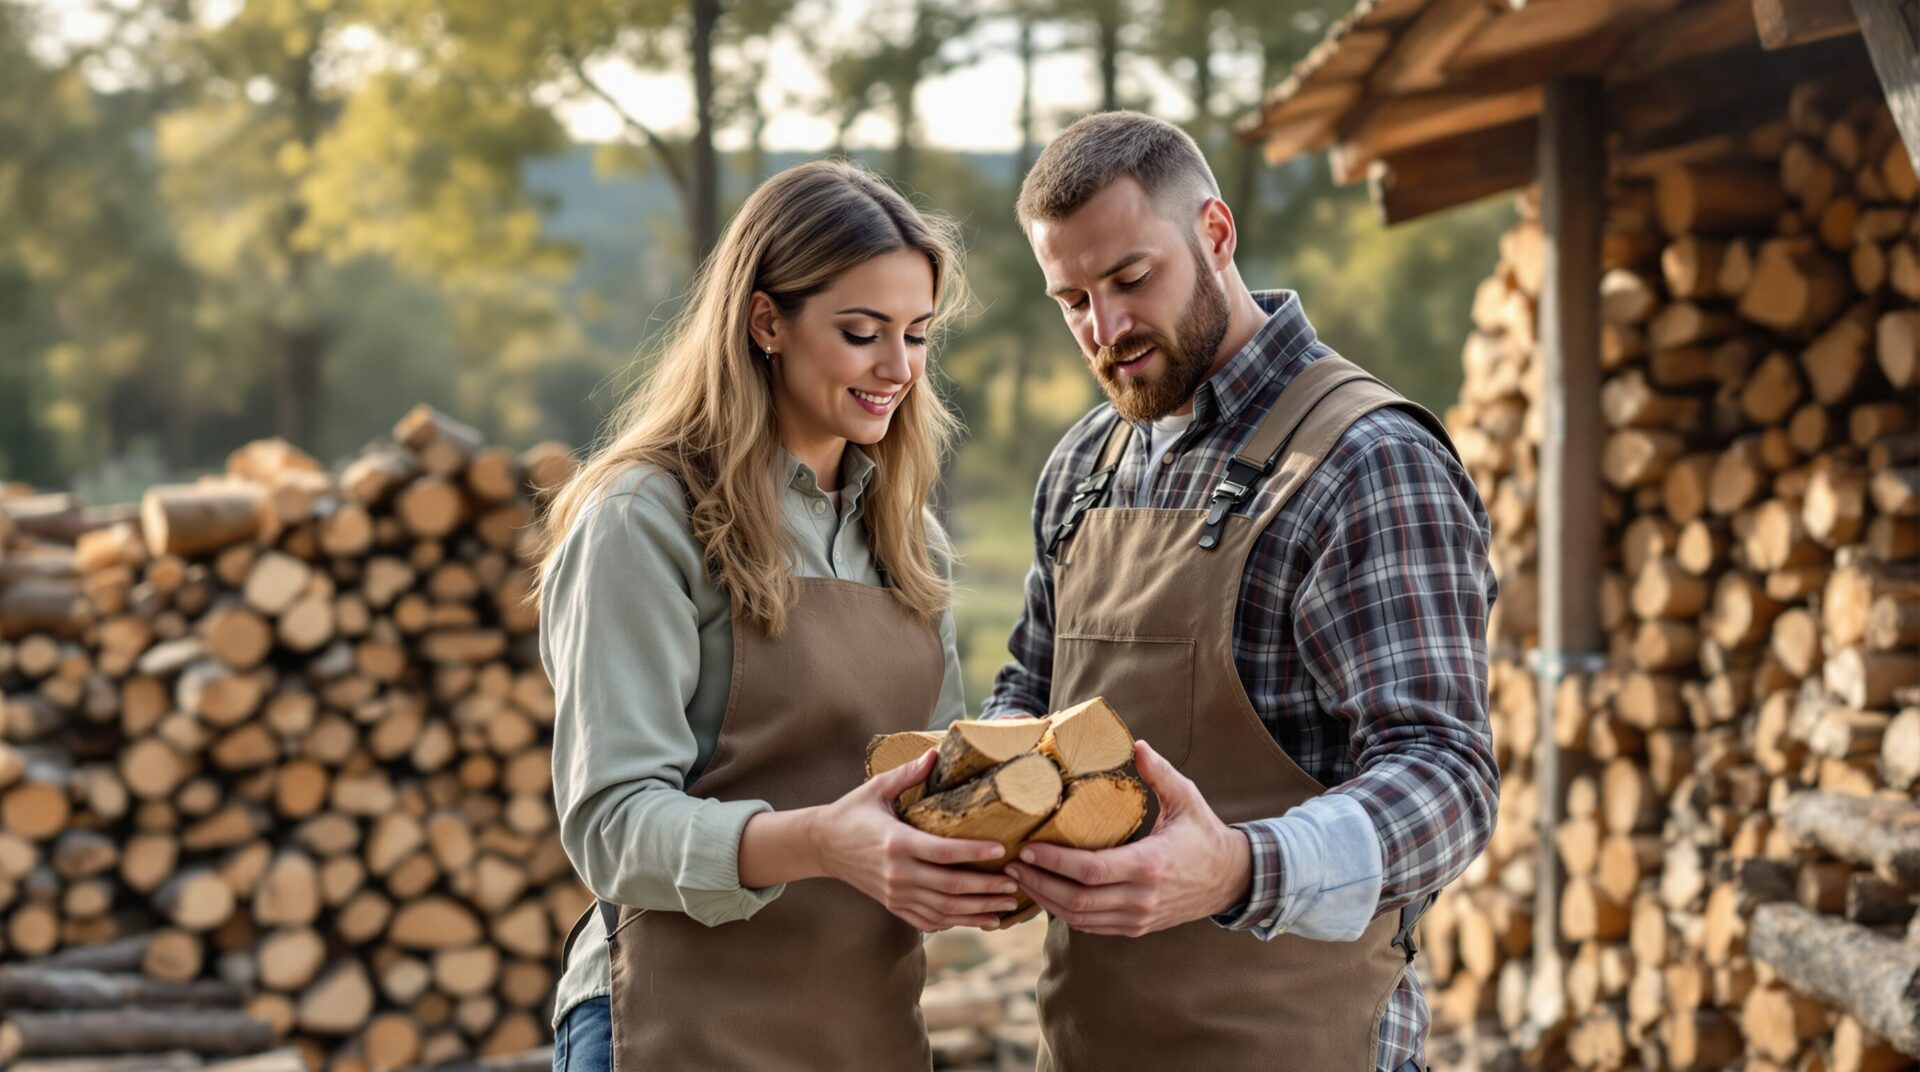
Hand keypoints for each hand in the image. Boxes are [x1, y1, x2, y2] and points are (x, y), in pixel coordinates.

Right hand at [808, 750, 1023, 931]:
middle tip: (1014, 884)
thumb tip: (936, 753)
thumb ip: (908, 774)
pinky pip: (929, 921)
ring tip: (1006, 905)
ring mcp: (896, 894)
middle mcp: (898, 874)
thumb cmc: (853, 812)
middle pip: (950, 886)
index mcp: (896, 842)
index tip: (1000, 851)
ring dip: (978, 910)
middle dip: (985, 887)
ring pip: (944, 909)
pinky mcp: (894, 906)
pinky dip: (956, 923)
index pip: (942, 852)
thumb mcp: (877, 788)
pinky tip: (980, 919)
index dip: (973, 853)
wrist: (823, 845)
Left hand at [1004, 740, 1251, 936]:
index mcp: (1149, 864)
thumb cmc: (1204, 834)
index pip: (1089, 871)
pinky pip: (1092, 926)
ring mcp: (1137, 917)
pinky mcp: (1136, 926)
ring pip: (1080, 918)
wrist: (1230, 879)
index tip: (1027, 849)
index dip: (1053, 864)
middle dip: (1038, 884)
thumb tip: (1137, 744)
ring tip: (1020, 879)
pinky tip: (1046, 895)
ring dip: (1046, 901)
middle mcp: (1141, 897)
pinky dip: (1064, 913)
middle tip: (1011, 865)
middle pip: (1077, 900)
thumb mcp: (1187, 798)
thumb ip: (1159, 773)